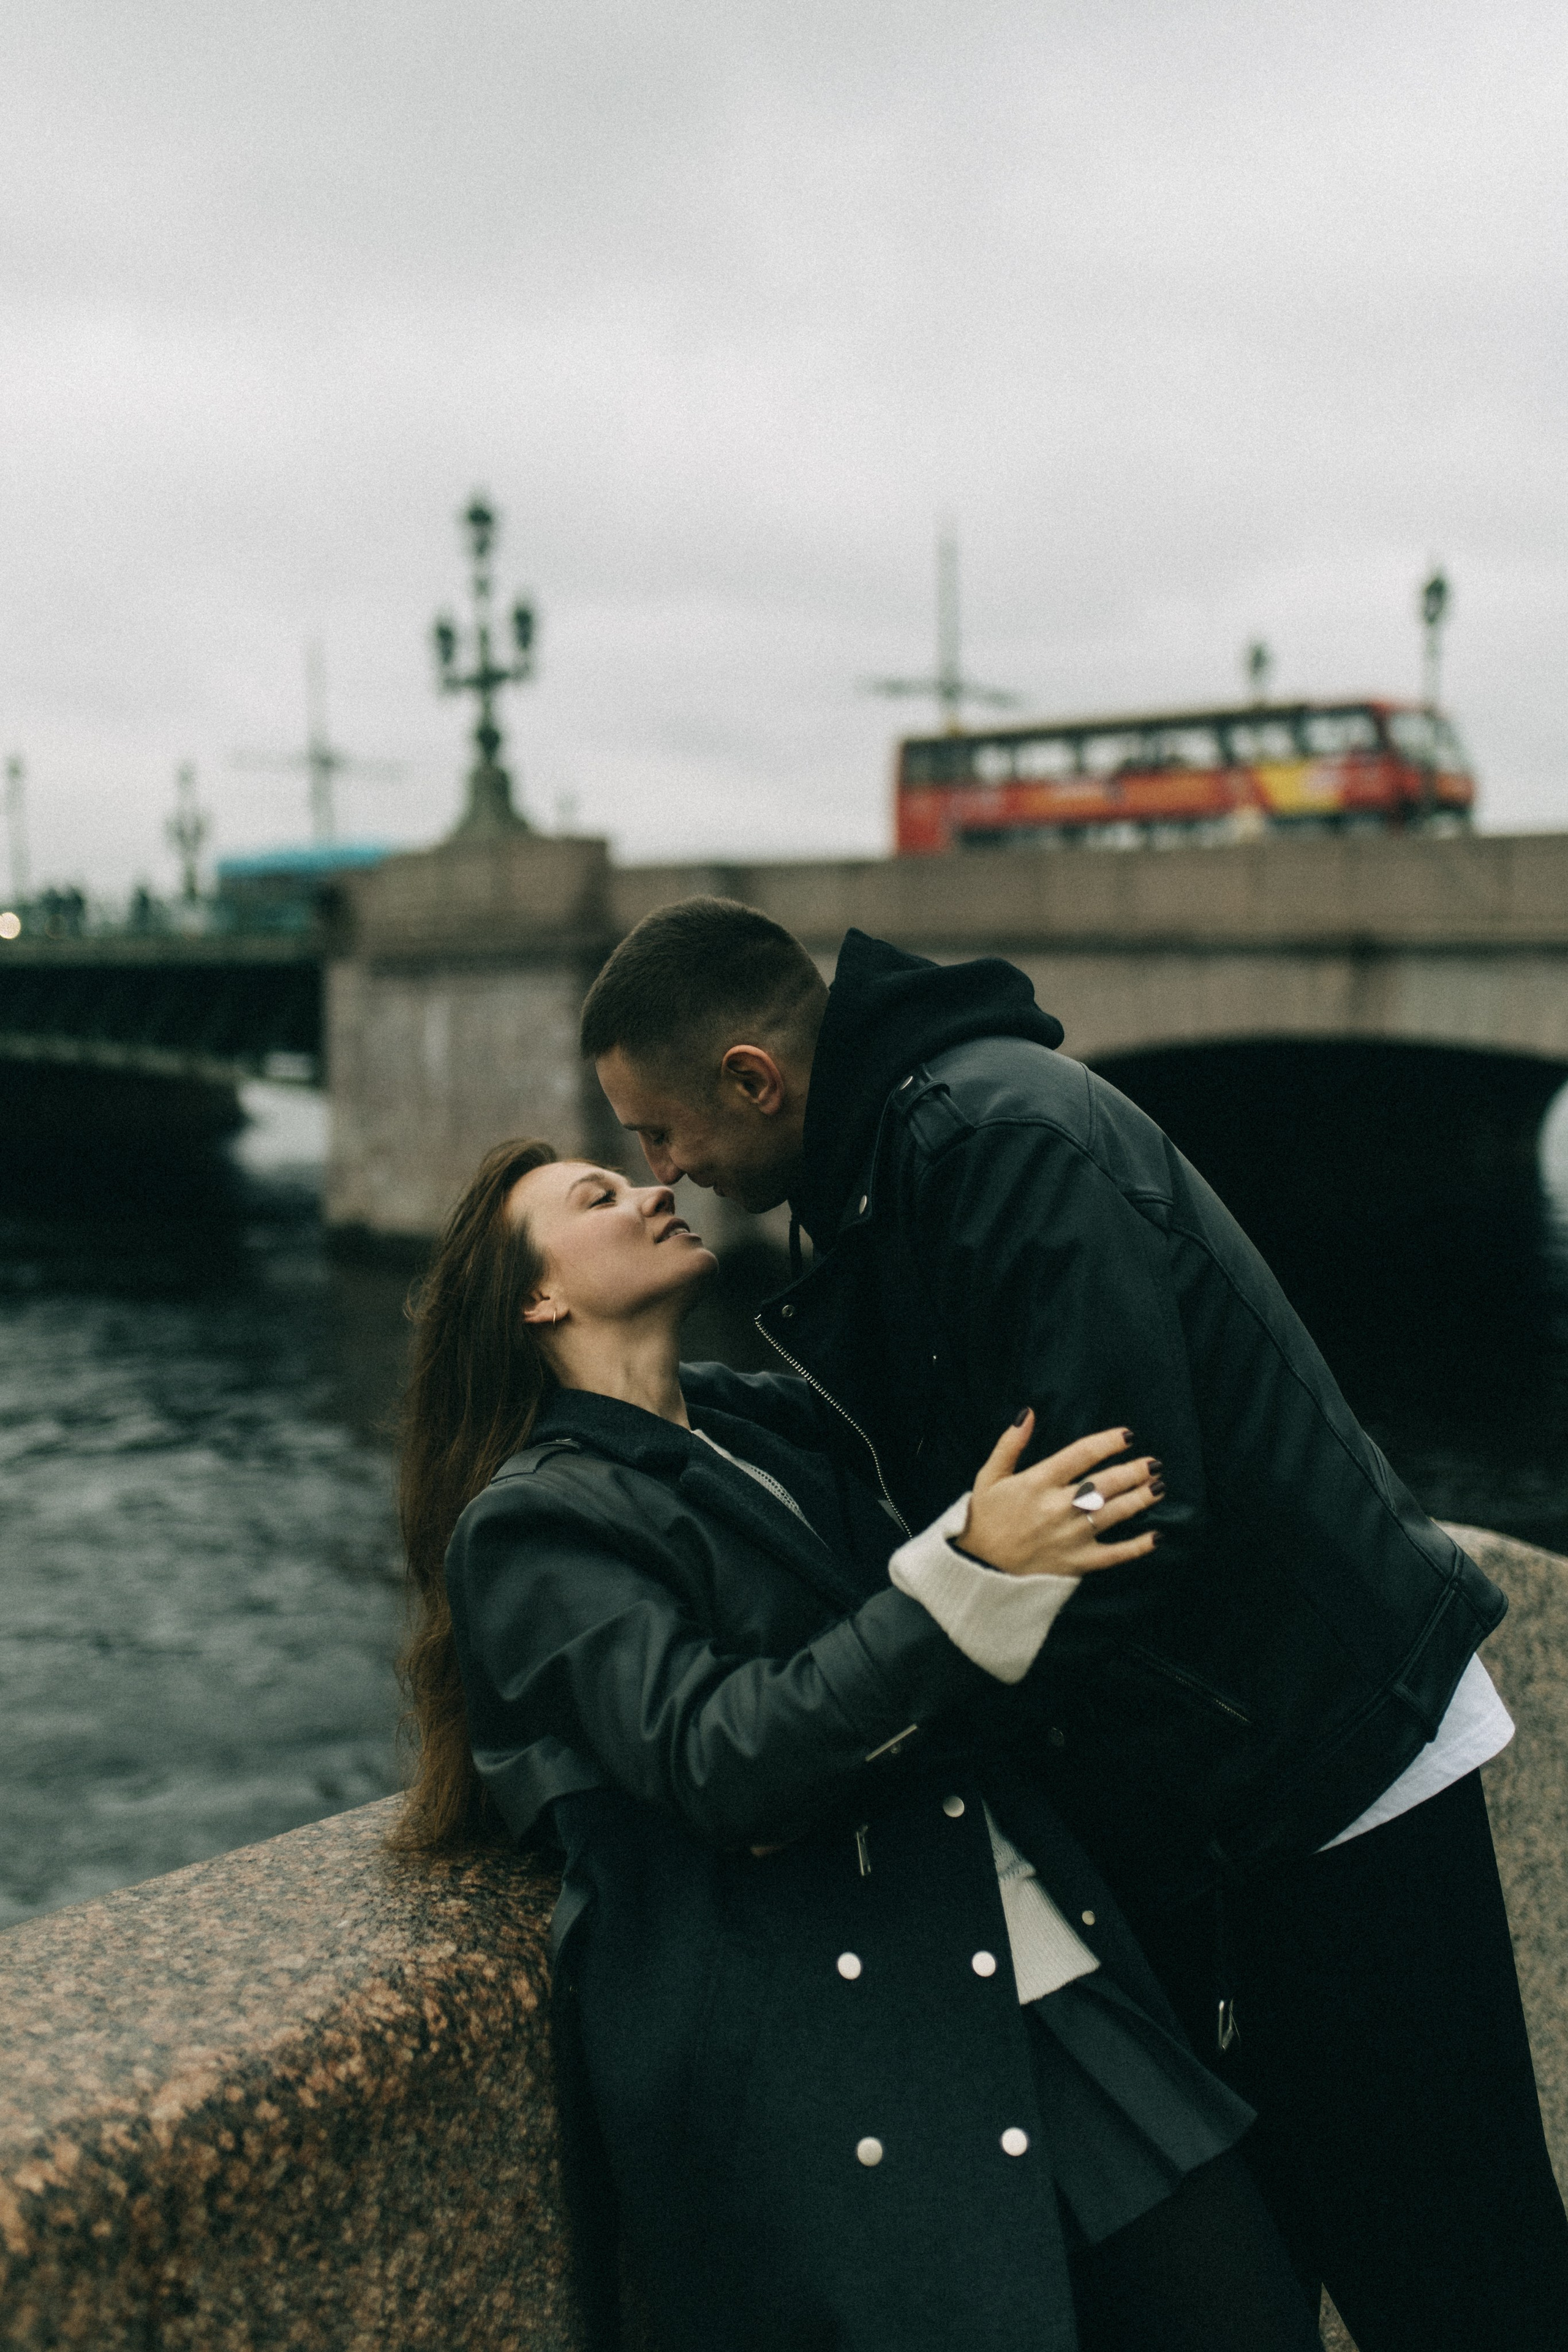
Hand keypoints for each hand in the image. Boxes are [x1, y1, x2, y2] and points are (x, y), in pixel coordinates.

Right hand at [955, 1413, 1161, 1578]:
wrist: (977, 1568)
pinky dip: (1137, 1546)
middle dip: (1134, 1471)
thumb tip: (1028, 1413)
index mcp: (1037, 1482)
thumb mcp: (989, 1476)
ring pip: (1114, 1513)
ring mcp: (1070, 1536)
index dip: (1107, 1442)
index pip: (1081, 1454)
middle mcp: (1057, 1507)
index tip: (1127, 1435)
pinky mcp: (1076, 1562)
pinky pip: (1113, 1554)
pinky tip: (1157, 1536)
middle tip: (1154, 1463)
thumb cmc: (984, 1518)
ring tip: (1159, 1487)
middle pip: (1105, 1483)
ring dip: (1140, 1499)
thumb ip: (1010, 1444)